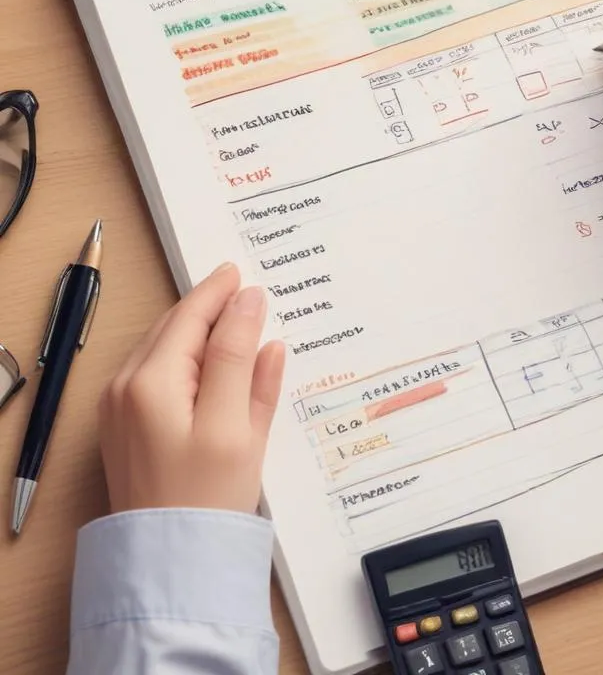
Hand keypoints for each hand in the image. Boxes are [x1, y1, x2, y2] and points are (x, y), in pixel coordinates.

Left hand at [99, 262, 284, 512]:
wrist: (171, 562)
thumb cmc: (206, 498)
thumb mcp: (235, 424)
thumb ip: (242, 359)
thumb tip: (251, 306)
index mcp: (151, 382)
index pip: (192, 318)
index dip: (220, 293)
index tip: (242, 272)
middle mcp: (125, 387)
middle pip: (174, 328)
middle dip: (208, 307)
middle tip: (242, 286)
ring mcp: (120, 408)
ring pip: (166, 348)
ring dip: (199, 330)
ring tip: (235, 319)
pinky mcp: (127, 426)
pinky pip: (159, 372)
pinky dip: (187, 356)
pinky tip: (215, 361)